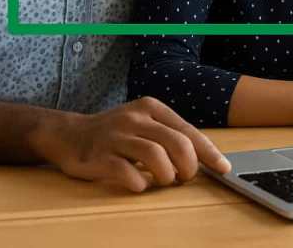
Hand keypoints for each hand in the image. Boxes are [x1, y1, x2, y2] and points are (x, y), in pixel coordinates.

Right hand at [30, 96, 230, 191]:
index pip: (187, 130)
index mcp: (150, 108)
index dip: (208, 152)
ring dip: (167, 175)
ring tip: (164, 180)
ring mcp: (116, 136)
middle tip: (185, 177)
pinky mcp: (99, 156)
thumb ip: (169, 136)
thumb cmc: (115, 133)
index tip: (223, 168)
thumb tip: (204, 158)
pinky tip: (140, 184)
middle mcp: (135, 118)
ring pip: (155, 156)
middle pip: (177, 142)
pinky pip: (128, 173)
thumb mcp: (144, 123)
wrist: (69, 135)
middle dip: (189, 166)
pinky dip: (140, 184)